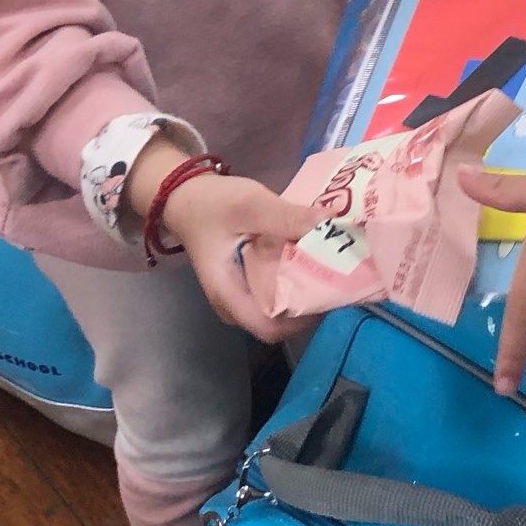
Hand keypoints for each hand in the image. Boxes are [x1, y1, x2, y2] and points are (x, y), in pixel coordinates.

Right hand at [130, 139, 318, 339]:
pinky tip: (313, 256)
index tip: (330, 290)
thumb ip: (288, 216)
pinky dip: (295, 277)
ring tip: (332, 264)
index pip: (270, 328)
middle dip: (311, 300)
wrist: (186, 197)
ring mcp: (241, 294)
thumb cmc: (212, 205)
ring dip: (306, 288)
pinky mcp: (248, 281)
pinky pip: (276, 289)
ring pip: (280, 305)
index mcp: (228, 295)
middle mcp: (234, 304)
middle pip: (279, 320)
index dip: (303, 318)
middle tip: (340, 274)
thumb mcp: (250, 204)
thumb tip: (331, 222)